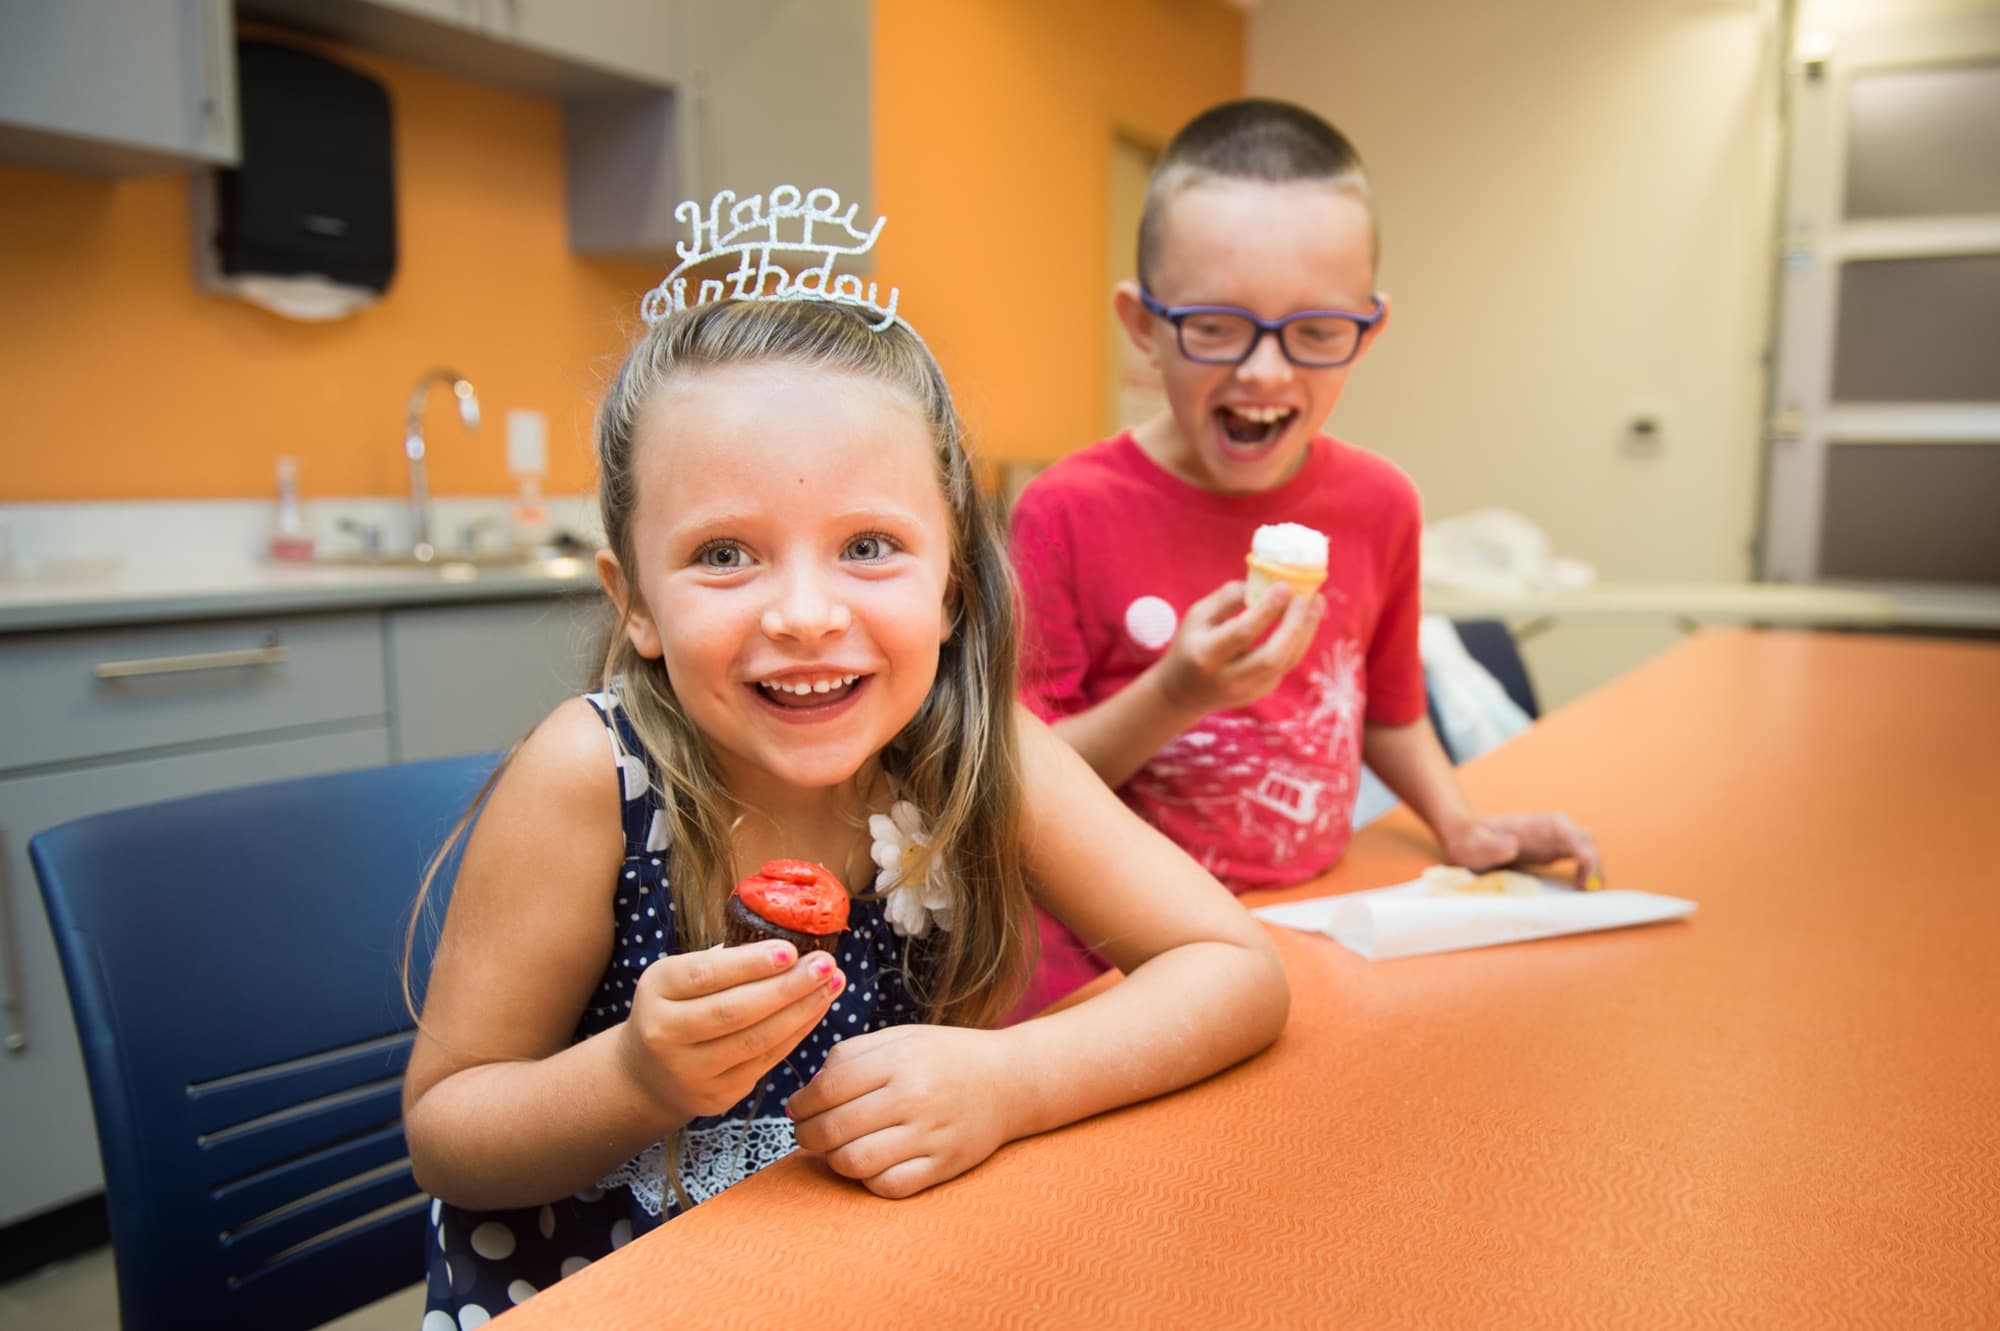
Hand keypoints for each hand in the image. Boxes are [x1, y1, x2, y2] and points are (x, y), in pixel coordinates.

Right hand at [618, 942, 844, 1122]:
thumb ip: (724, 960)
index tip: (790, 950)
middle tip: (826, 964)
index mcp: (656, 990)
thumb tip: (786, 938)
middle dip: (787, 987)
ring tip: (833, 984)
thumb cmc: (675, 1008)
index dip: (749, 964)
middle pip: (733, 1011)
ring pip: (755, 1040)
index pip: (704, 975)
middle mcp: (665, 1033)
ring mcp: (690, 1070)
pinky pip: (765, 1061)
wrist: (647, 1075)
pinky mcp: (716, 1096)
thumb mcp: (680, 976)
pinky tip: (817, 1009)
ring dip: (802, 1011)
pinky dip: (797, 1033)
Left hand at [787, 1024, 1011, 1199]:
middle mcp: (914, 1096)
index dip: (801, 1103)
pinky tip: (869, 1164)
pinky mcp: (944, 1165)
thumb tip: (808, 1090)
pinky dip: (868, 1180)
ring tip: (835, 1150)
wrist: (1010, 1081)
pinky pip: (888, 1186)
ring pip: (854, 1162)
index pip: (827, 1088)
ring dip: (833, 1160)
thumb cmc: (945, 1057)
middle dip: (807, 1135)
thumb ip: (852, 1054)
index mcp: (900, 1059)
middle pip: (833, 1129)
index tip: (797, 1108)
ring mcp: (930, 1134)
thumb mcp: (901, 1037)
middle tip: (806, 1133)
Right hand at [1156, 579, 1324, 715]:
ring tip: (1316, 603)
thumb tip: (1260, 585)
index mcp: (1206, 655)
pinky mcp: (1260, 692)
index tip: (1284, 586)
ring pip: (1286, 662)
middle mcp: (1228, 677)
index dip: (1266, 609)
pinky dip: (1299, 640)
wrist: (1184, 693)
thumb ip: (1225, 599)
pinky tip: (1305, 619)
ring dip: (1306, 631)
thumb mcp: (1196, 618)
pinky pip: (1286, 664)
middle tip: (1306, 598)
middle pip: (1272, 656)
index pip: (1242, 632)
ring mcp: (1247, 689)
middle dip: (1294, 626)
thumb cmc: (1191, 644)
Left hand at [1442, 812, 1603, 890]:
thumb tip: (1514, 845)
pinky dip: (1584, 873)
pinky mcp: (1551, 851)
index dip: (1588, 859)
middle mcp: (1552, 829)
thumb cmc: (1469, 840)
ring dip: (1592, 871)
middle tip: (1588, 893)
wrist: (1464, 835)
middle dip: (1595, 867)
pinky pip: (1578, 859)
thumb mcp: (1475, 845)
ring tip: (1583, 893)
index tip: (1585, 883)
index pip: (1576, 837)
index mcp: (1540, 825)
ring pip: (1587, 850)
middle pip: (1588, 843)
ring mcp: (1553, 840)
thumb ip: (1492, 845)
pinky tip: (1577, 888)